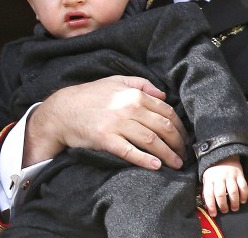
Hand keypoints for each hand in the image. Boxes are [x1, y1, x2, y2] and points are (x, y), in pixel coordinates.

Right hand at [23, 76, 187, 169]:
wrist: (63, 110)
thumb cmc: (90, 95)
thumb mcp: (115, 81)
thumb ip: (141, 83)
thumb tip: (163, 95)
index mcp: (134, 94)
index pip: (166, 112)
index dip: (180, 127)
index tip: (184, 138)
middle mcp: (129, 108)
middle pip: (163, 127)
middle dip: (178, 143)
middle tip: (184, 154)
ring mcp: (117, 124)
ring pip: (152, 141)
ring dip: (168, 154)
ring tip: (176, 164)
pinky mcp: (106, 139)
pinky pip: (131, 151)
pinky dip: (146, 160)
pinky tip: (156, 166)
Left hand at [201, 155, 247, 215]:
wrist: (224, 155)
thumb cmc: (213, 170)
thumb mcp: (206, 178)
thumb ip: (207, 190)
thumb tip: (207, 206)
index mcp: (209, 178)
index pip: (208, 194)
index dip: (210, 205)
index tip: (213, 214)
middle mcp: (219, 177)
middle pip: (220, 194)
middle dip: (222, 205)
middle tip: (224, 211)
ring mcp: (230, 176)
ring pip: (233, 191)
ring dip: (234, 202)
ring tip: (234, 208)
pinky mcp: (240, 174)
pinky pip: (243, 186)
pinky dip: (244, 195)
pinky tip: (242, 201)